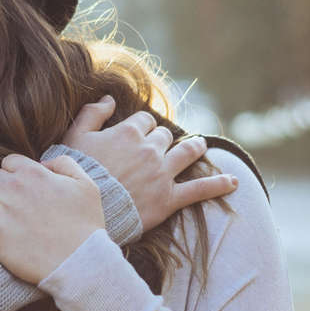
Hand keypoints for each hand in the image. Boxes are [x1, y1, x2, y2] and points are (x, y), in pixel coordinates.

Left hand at [0, 154, 103, 284]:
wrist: (80, 262)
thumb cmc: (85, 226)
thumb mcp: (86, 185)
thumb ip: (64, 164)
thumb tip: (42, 162)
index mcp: (33, 171)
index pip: (9, 162)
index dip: (14, 176)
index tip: (20, 191)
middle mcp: (14, 185)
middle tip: (10, 207)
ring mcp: (0, 207)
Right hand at [62, 96, 236, 229]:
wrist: (85, 211)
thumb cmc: (77, 174)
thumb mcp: (75, 137)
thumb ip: (92, 113)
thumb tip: (109, 99)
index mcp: (128, 133)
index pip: (145, 121)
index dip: (142, 127)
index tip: (138, 134)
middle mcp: (150, 150)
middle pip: (165, 136)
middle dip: (163, 140)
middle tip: (160, 148)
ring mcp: (162, 174)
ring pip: (187, 153)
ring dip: (195, 148)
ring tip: (200, 147)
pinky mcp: (170, 199)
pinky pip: (200, 189)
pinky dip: (219, 185)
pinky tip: (234, 182)